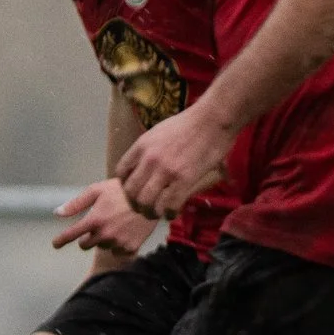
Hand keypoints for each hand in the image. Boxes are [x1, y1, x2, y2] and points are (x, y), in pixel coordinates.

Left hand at [52, 180, 156, 257]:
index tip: (55, 244)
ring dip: (104, 240)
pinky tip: (124, 234)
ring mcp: (119, 242)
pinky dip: (118, 246)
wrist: (151, 198)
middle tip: (95, 227)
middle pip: (85, 245)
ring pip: (102, 247)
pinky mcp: (132, 247)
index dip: (60, 240)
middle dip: (86, 237)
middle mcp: (105, 233)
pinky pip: (118, 252)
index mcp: (94, 219)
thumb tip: (57, 213)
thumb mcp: (96, 191)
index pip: (71, 235)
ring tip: (114, 226)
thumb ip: (76, 204)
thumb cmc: (120, 191)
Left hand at [115, 105, 234, 220]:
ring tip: (157, 214)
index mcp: (141, 147)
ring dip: (150, 212)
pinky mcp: (184, 179)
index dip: (124, 186)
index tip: (134, 192)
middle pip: (131, 191)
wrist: (212, 120)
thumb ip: (150, 148)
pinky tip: (172, 214)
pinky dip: (169, 213)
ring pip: (147, 201)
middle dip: (135, 204)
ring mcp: (165, 170)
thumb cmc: (190, 123)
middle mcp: (148, 160)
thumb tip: (149, 161)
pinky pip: (170, 204)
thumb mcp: (160, 132)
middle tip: (144, 209)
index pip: (121, 172)